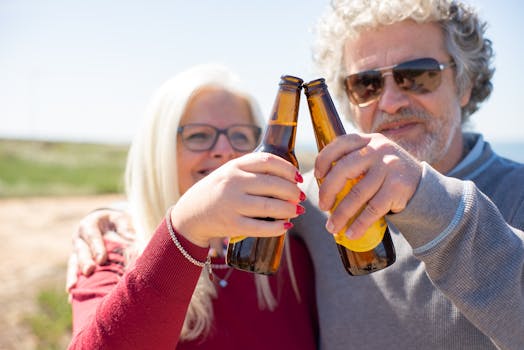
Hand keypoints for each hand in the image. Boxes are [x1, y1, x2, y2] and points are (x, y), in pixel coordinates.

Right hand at [66, 208, 134, 291]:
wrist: (106, 222)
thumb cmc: (116, 221)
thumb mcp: (121, 220)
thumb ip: (125, 229)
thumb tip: (135, 241)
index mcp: (89, 224)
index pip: (92, 235)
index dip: (96, 247)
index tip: (101, 259)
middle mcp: (80, 238)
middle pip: (81, 250)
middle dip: (85, 261)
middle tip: (89, 271)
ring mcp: (76, 251)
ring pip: (73, 263)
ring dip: (73, 275)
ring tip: (72, 288)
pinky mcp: (77, 262)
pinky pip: (73, 273)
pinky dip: (74, 283)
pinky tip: (71, 298)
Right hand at [171, 152, 305, 246]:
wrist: (191, 214)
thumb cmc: (218, 191)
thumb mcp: (230, 173)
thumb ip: (253, 170)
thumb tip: (290, 177)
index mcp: (234, 166)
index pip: (268, 161)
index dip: (288, 169)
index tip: (298, 177)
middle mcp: (233, 183)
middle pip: (273, 184)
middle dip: (292, 191)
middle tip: (300, 197)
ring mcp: (232, 204)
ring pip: (269, 206)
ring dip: (289, 209)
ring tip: (297, 210)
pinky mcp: (232, 225)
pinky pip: (260, 227)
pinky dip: (277, 228)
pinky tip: (286, 226)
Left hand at [314, 133, 421, 239]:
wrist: (424, 187)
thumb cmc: (388, 174)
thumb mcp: (374, 159)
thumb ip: (353, 162)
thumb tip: (322, 186)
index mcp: (369, 140)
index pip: (340, 144)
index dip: (324, 159)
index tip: (317, 176)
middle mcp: (378, 149)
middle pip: (343, 170)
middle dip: (328, 191)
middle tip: (323, 206)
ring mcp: (389, 167)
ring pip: (356, 194)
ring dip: (341, 214)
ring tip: (332, 227)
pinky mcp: (397, 188)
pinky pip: (372, 209)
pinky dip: (359, 224)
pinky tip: (351, 233)